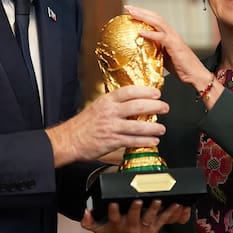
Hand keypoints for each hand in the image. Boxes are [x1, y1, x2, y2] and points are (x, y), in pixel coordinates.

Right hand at [46, 85, 168, 166]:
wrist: (68, 140)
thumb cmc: (82, 125)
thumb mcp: (96, 107)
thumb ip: (113, 105)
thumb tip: (132, 102)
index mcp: (106, 101)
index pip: (129, 91)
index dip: (145, 91)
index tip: (156, 92)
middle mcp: (110, 112)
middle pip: (137, 106)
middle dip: (155, 106)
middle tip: (164, 107)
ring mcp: (111, 127)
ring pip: (138, 126)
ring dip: (153, 127)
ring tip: (162, 128)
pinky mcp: (112, 141)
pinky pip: (133, 141)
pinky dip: (145, 141)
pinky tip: (153, 141)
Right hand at [80, 199, 190, 232]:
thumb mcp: (101, 230)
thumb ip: (89, 222)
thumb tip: (85, 211)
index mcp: (117, 225)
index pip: (113, 217)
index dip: (113, 210)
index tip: (113, 203)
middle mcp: (130, 226)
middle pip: (133, 217)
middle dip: (135, 209)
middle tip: (137, 200)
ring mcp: (143, 228)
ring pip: (149, 218)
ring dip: (154, 209)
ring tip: (157, 201)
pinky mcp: (155, 228)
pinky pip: (163, 220)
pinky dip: (170, 212)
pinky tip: (176, 204)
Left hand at [124, 5, 209, 87]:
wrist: (195, 75)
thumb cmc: (181, 68)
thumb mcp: (164, 57)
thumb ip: (154, 50)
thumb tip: (140, 49)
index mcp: (169, 34)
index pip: (155, 20)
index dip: (143, 14)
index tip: (130, 11)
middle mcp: (171, 33)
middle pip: (155, 17)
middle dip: (140, 11)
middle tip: (127, 7)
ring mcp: (174, 38)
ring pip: (158, 22)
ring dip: (143, 17)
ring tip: (132, 14)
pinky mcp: (175, 45)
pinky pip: (161, 37)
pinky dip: (150, 34)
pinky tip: (140, 32)